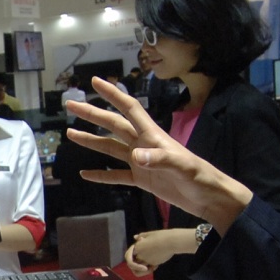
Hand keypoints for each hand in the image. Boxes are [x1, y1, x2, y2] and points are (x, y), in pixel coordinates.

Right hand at [61, 79, 255, 232]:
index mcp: (153, 136)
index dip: (113, 94)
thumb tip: (135, 155)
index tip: (95, 81)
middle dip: (92, 114)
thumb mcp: (182, 166)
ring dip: (91, 141)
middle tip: (70, 105)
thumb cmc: (200, 178)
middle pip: (113, 125)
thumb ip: (160, 159)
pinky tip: (86, 174)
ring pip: (111, 148)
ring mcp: (142, 162)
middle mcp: (144, 145)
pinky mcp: (143, 180)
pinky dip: (101, 175)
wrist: (210, 198)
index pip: (130, 109)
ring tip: (71, 134)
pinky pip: (117, 175)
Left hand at [124, 228, 196, 276]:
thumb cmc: (162, 236)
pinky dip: (151, 268)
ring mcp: (146, 260)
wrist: (171, 241)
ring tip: (150, 267)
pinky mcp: (153, 264)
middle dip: (137, 265)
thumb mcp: (150, 234)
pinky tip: (156, 265)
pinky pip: (149, 269)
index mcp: (137, 246)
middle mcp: (140, 254)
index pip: (128, 255)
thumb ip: (142, 236)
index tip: (139, 252)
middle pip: (133, 263)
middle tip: (144, 264)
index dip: (132, 254)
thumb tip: (135, 237)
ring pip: (140, 268)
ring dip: (143, 269)